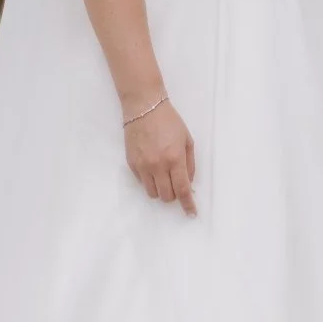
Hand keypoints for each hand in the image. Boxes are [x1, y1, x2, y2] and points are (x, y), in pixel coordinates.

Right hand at [123, 96, 196, 216]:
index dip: (188, 204)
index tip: (191, 214)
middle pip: (166, 196)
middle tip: (176, 184)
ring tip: (163, 176)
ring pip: (152, 193)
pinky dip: (149, 180)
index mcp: (175, 158)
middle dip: (174, 195)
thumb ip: (189, 163)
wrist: (144, 108)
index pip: (182, 189)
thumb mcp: (187, 139)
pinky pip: (142, 182)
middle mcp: (158, 165)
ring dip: (161, 190)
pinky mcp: (131, 164)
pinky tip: (152, 166)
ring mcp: (143, 166)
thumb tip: (189, 183)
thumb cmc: (169, 121)